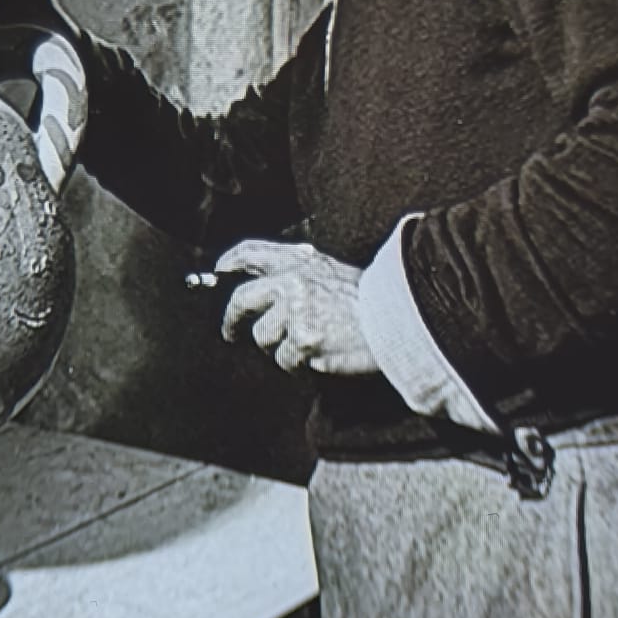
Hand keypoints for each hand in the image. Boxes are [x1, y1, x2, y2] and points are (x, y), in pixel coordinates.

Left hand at [215, 240, 380, 377]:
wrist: (397, 320)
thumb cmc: (369, 301)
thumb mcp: (331, 271)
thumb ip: (298, 270)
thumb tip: (264, 281)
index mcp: (300, 261)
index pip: (253, 252)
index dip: (232, 261)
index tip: (220, 272)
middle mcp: (293, 281)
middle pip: (242, 300)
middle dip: (231, 320)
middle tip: (230, 333)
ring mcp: (296, 311)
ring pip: (263, 338)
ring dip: (278, 347)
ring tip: (307, 344)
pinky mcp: (303, 339)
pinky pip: (284, 360)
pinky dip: (297, 364)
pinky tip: (319, 355)